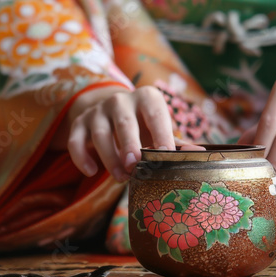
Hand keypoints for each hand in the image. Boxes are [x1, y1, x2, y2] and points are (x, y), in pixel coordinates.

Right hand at [52, 85, 177, 181]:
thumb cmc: (144, 126)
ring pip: (100, 133)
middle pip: (124, 122)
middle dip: (129, 144)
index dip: (161, 133)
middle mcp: (121, 100)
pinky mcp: (80, 123)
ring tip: (120, 178)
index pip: (155, 114)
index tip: (165, 154)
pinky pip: (76, 140)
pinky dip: (81, 157)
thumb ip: (175, 144)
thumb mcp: (160, 130)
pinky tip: (91, 171)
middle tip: (135, 165)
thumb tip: (199, 154)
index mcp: (147, 98)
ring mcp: (98, 111)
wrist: (110, 113)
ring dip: (109, 157)